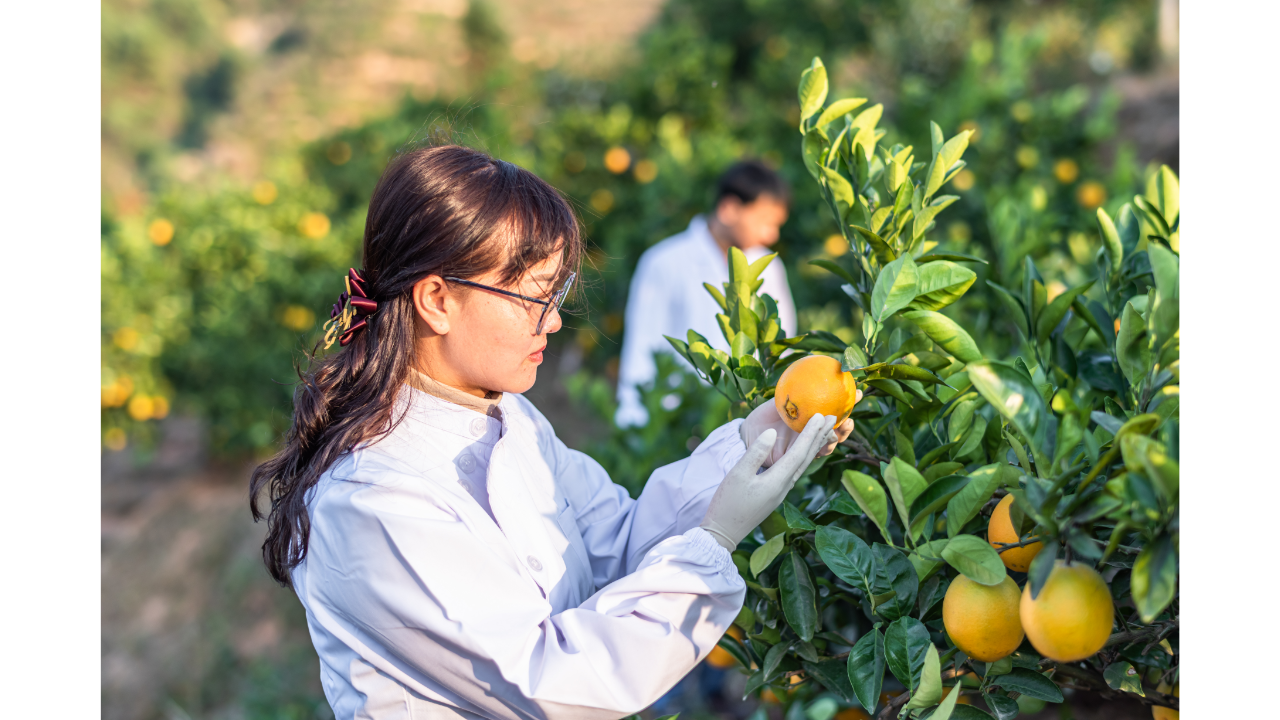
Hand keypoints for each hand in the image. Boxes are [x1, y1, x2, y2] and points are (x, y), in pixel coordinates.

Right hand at [700, 413, 837, 550]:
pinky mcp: (776, 494)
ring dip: (814, 446)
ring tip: (824, 430)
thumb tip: (772, 432)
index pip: (799, 452)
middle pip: (807, 458)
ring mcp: (781, 491)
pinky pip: (796, 470)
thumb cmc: (727, 503)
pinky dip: (804, 456)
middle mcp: (785, 486)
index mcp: (778, 480)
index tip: (821, 415)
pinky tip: (804, 451)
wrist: (724, 532)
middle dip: (820, 436)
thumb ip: (756, 452)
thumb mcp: (738, 474)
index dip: (810, 433)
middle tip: (834, 418)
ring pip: (803, 464)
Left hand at [739, 391, 860, 466]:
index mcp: (811, 419)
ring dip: (837, 437)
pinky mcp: (798, 460)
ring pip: (828, 444)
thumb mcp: (778, 402)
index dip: (848, 403)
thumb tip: (807, 371)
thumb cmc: (763, 416)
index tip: (857, 392)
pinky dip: (822, 447)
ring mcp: (806, 447)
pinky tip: (825, 440)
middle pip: (837, 431)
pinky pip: (813, 454)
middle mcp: (812, 434)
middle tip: (850, 417)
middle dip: (847, 425)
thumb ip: (793, 392)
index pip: (835, 412)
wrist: (747, 436)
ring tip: (840, 429)